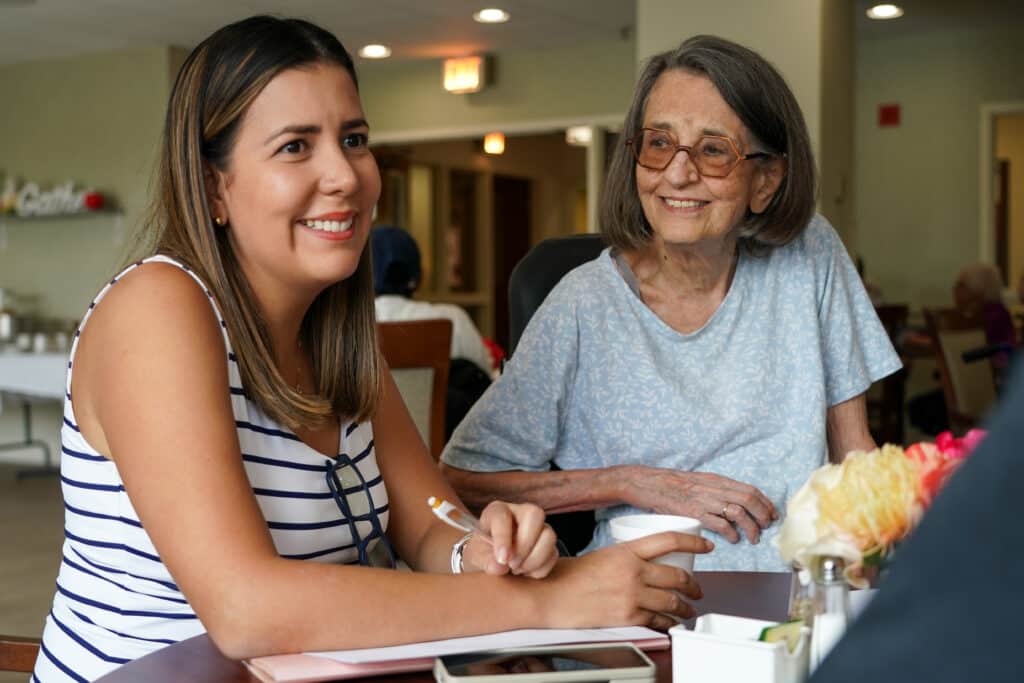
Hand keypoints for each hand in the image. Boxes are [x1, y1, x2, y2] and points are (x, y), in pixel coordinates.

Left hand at [463, 501, 557, 578]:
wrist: (493, 561)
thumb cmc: (482, 553)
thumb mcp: (476, 557)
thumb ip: (484, 561)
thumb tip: (500, 567)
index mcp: (498, 511)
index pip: (503, 516)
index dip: (503, 538)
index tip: (502, 560)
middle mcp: (521, 513)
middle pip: (535, 514)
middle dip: (525, 544)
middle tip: (512, 564)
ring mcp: (538, 527)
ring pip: (549, 535)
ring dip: (534, 559)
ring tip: (517, 570)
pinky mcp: (548, 543)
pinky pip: (553, 554)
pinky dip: (540, 568)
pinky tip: (525, 572)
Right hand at [539, 531, 712, 630]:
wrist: (552, 596)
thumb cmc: (571, 576)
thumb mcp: (603, 556)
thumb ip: (628, 560)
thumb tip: (648, 566)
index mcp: (626, 551)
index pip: (670, 541)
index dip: (693, 542)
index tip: (707, 546)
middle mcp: (633, 571)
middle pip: (678, 576)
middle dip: (694, 586)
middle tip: (697, 589)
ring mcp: (632, 595)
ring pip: (673, 602)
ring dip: (686, 608)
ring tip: (688, 610)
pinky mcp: (628, 617)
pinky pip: (658, 621)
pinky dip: (668, 624)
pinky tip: (670, 624)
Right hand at [621, 466, 777, 543]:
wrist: (647, 482)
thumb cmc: (671, 484)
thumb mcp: (698, 481)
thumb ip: (715, 490)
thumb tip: (733, 503)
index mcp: (716, 480)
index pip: (750, 489)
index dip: (765, 503)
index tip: (772, 514)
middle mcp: (713, 488)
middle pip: (749, 499)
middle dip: (763, 515)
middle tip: (766, 527)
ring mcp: (704, 499)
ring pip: (738, 511)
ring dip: (750, 526)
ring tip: (753, 537)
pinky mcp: (693, 511)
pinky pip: (719, 523)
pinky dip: (730, 533)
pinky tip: (733, 539)